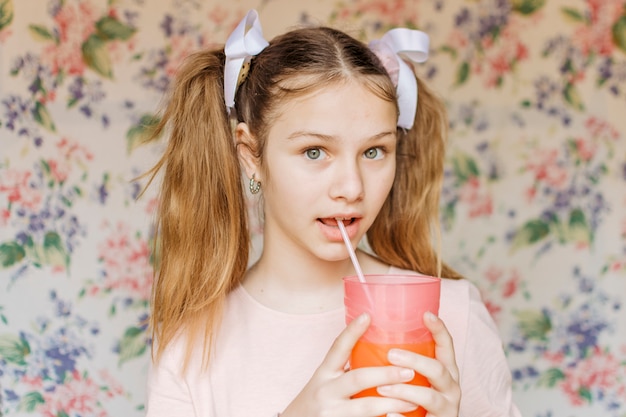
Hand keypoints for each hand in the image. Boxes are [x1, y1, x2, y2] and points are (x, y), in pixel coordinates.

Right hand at [281, 313, 419, 416]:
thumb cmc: (316, 403)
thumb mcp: (325, 383)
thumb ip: (345, 372)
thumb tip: (379, 355)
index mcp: (323, 374)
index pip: (337, 348)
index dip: (352, 332)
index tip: (367, 316)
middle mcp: (325, 391)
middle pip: (358, 378)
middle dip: (385, 374)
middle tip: (408, 370)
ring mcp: (331, 412)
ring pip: (366, 408)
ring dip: (392, 404)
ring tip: (412, 402)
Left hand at [377, 312, 460, 416]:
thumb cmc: (416, 398)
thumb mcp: (417, 376)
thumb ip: (406, 360)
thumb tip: (375, 335)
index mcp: (446, 370)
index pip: (446, 346)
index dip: (439, 329)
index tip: (426, 314)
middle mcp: (451, 387)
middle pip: (438, 369)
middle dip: (415, 360)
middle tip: (391, 354)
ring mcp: (447, 407)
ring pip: (429, 396)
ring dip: (405, 390)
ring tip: (381, 388)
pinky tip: (389, 414)